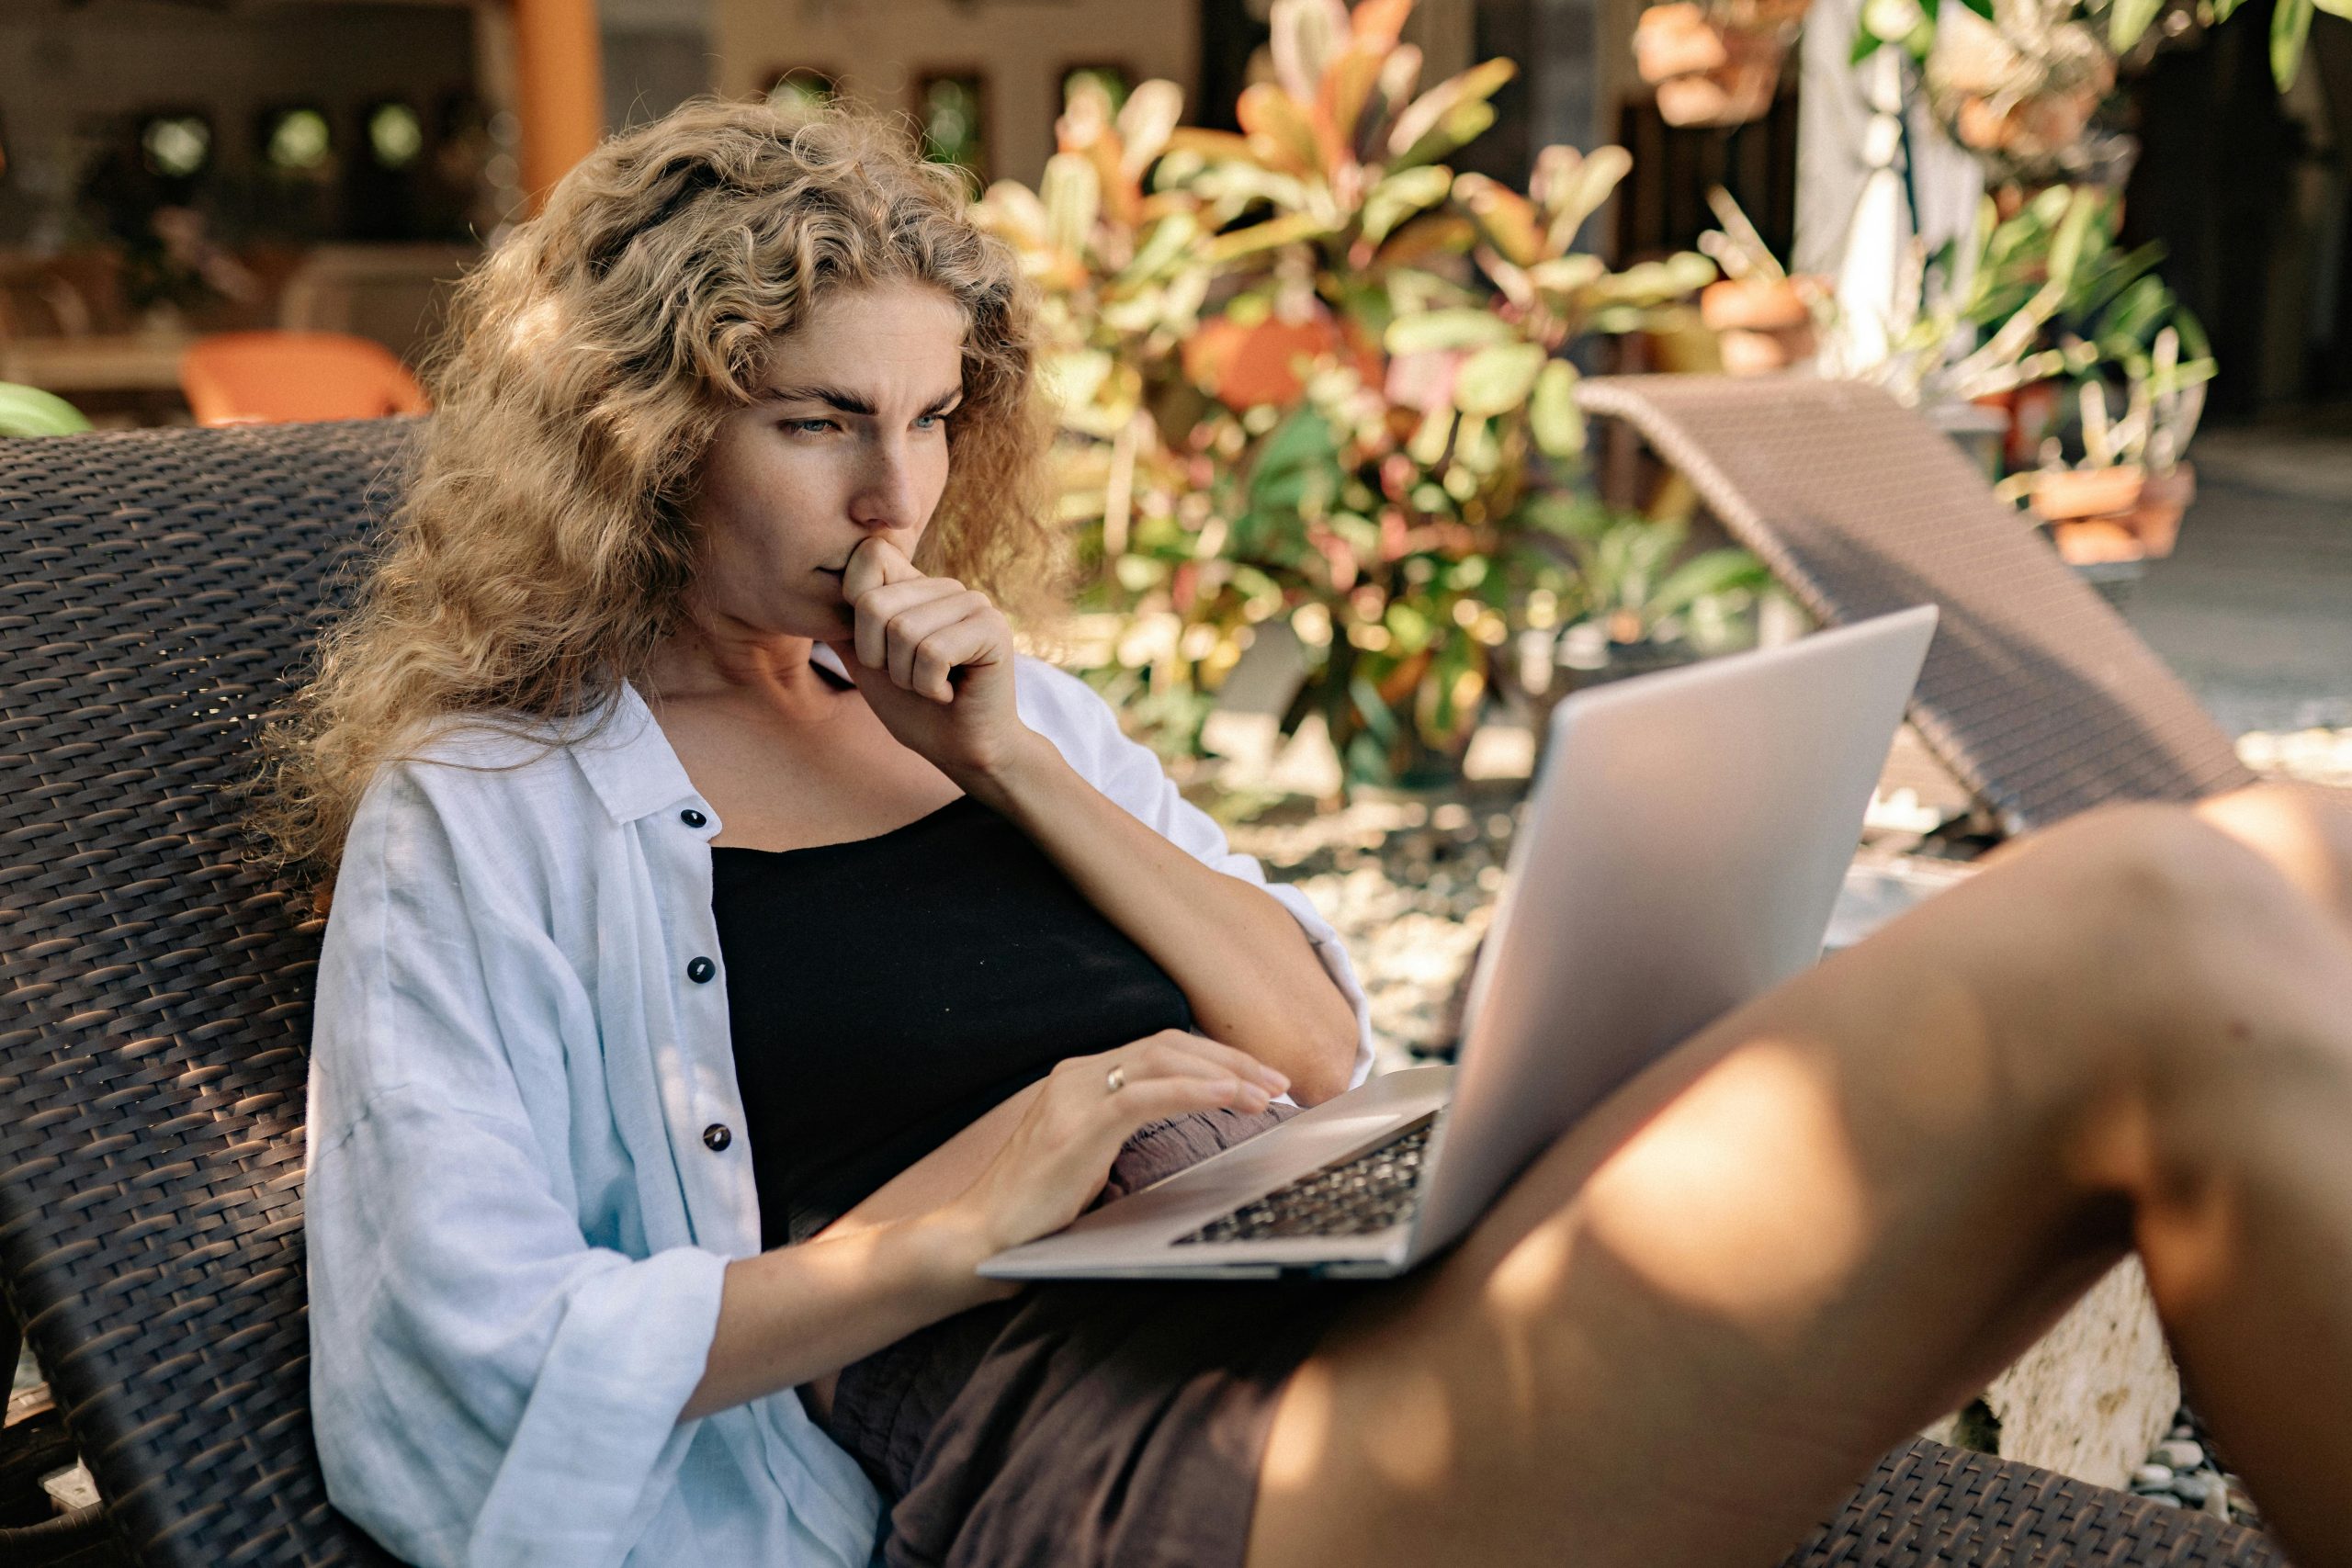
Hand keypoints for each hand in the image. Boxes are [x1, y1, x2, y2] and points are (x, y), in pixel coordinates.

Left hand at [824, 537, 1027, 784]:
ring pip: (902, 631)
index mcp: (916, 587)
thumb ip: (841, 626)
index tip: (880, 653)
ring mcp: (973, 603)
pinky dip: (930, 687)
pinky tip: (949, 693)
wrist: (963, 752)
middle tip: (909, 679)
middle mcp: (946, 587)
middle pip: (874, 604)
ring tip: (930, 687)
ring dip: (906, 678)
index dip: (857, 614)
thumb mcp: (865, 664)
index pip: (869, 555)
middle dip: (879, 659)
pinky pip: (932, 652)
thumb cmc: (915, 710)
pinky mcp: (993, 629)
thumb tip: (798, 594)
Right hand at [939, 1031, 1291, 1262]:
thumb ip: (1124, 1127)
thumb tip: (1185, 1122)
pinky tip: (1228, 1098)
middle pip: (1170, 1046)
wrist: (978, 1238)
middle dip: (1231, 1060)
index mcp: (1083, 1078)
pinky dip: (1193, 1091)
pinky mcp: (1077, 1128)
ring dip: (1224, 1074)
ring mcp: (1075, 1097)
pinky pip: (1145, 1095)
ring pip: (1164, 1061)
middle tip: (1280, 1082)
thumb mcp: (1089, 1155)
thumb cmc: (1036, 1207)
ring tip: (1266, 1093)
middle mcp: (1078, 1075)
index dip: (1216, 1058)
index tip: (1261, 1078)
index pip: (1162, 1049)